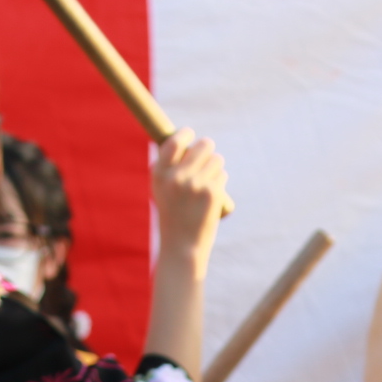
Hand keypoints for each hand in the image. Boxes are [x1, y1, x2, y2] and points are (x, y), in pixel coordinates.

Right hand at [152, 128, 226, 256]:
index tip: (190, 134)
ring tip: (206, 183)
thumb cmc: (171, 216)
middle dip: (207, 148)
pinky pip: (222, 175)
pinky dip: (219, 182)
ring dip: (215, 166)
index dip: (185, 134)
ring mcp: (195, 185)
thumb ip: (168, 167)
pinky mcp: (212, 193)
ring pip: (216, 159)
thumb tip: (182, 140)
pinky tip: (212, 196)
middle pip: (203, 145)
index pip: (174, 142)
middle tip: (206, 156)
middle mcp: (176, 178)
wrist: (181, 247)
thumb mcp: (161, 190)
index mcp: (159, 175)